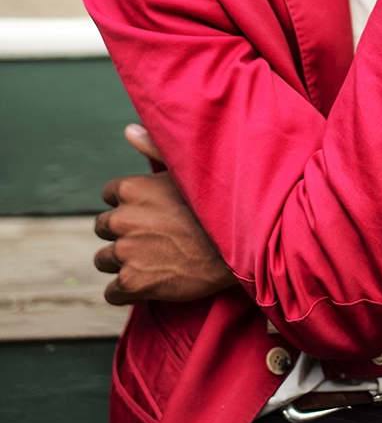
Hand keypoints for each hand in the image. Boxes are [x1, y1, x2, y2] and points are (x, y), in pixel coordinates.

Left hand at [94, 125, 234, 304]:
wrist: (237, 249)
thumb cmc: (215, 206)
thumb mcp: (187, 170)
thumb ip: (154, 148)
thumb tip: (129, 130)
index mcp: (131, 188)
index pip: (109, 195)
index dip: (127, 203)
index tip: (146, 211)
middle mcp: (122, 218)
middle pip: (102, 227)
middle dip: (121, 233)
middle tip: (149, 237)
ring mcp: (126, 252)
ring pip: (103, 260)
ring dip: (121, 262)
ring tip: (150, 260)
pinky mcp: (132, 283)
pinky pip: (112, 292)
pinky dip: (126, 290)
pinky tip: (148, 283)